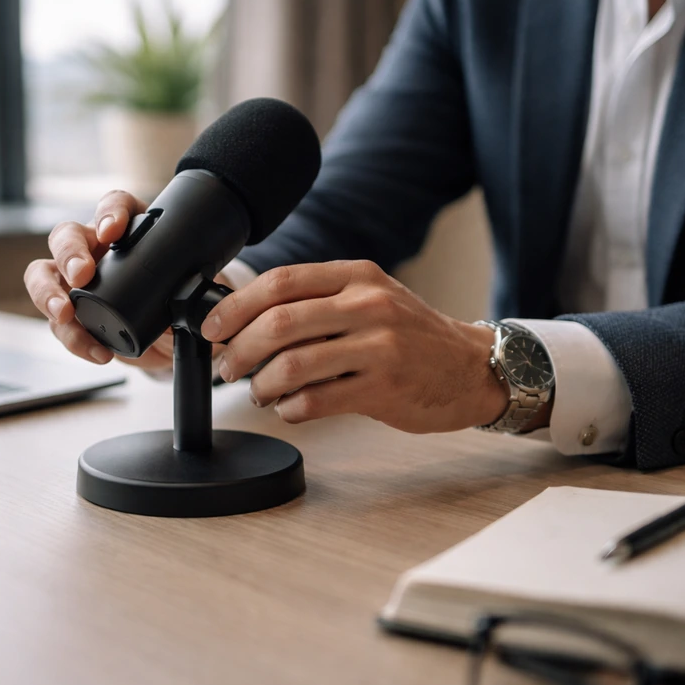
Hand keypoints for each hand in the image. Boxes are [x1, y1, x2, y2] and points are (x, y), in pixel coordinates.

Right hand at [24, 190, 176, 369]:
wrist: (168, 335)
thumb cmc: (174, 298)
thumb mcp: (189, 288)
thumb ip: (193, 287)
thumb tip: (197, 295)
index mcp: (126, 230)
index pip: (114, 205)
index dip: (110, 212)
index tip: (113, 229)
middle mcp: (94, 249)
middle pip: (66, 236)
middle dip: (69, 253)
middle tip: (82, 275)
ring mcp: (74, 280)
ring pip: (43, 274)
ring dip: (48, 294)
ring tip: (65, 313)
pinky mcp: (69, 313)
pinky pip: (59, 322)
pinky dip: (73, 337)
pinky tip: (95, 349)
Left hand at [200, 260, 508, 432]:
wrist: (472, 367)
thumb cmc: (410, 335)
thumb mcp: (369, 298)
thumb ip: (318, 301)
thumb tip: (245, 318)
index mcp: (356, 275)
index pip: (280, 282)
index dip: (235, 307)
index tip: (212, 329)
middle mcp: (368, 304)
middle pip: (279, 323)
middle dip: (239, 349)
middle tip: (228, 367)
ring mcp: (379, 346)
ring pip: (294, 364)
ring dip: (262, 384)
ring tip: (259, 393)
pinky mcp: (385, 388)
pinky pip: (317, 400)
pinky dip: (291, 408)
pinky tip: (290, 408)